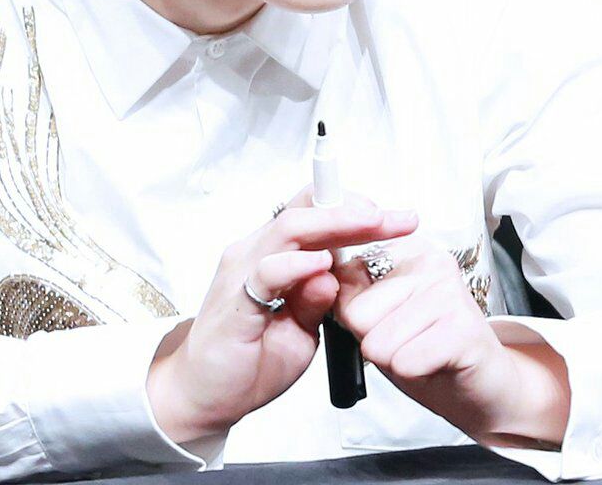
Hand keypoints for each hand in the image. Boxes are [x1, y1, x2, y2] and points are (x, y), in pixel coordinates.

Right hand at [146, 184, 418, 442]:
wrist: (205, 394)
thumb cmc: (253, 359)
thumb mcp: (302, 329)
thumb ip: (318, 300)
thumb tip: (337, 272)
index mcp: (275, 252)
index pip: (312, 211)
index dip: (351, 207)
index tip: (394, 218)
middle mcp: (257, 250)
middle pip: (306, 211)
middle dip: (355, 210)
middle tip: (396, 217)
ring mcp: (243, 270)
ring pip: (289, 229)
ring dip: (335, 223)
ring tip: (371, 222)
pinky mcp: (236, 299)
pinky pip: (267, 271)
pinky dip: (297, 263)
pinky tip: (323, 262)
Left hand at [332, 228, 533, 443]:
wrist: (484, 388)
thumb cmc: (426, 350)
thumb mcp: (378, 317)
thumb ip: (349, 295)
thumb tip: (321, 278)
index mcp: (404, 249)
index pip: (342, 277)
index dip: (350, 314)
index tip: (381, 322)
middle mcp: (427, 259)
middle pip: (356, 314)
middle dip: (373, 341)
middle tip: (407, 342)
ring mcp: (447, 289)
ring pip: (377, 341)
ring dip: (395, 360)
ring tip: (422, 352)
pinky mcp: (462, 326)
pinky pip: (405, 361)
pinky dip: (414, 374)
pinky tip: (436, 364)